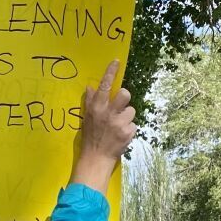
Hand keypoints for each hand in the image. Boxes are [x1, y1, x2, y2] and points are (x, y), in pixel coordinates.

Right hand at [72, 60, 134, 190]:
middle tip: (120, 105)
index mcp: (96, 108)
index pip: (105, 85)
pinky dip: (128, 129)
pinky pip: (133, 124)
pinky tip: (121, 136)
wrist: (96, 158)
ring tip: (118, 126)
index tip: (116, 62)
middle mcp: (108, 113)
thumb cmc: (90, 137)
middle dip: (125, 97)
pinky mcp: (128, 132)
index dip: (111, 72)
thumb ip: (91, 102)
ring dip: (126, 117)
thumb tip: (91, 86)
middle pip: (124, 94)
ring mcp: (119, 123)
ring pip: (131, 110)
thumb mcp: (87, 118)